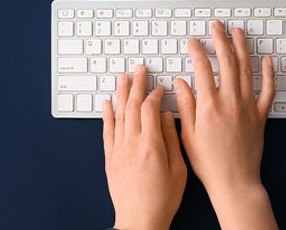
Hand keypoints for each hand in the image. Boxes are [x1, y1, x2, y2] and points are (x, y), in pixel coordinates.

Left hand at [102, 65, 186, 229]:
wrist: (139, 221)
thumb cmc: (162, 200)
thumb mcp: (178, 170)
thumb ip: (172, 140)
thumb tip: (166, 117)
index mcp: (151, 146)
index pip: (150, 109)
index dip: (155, 94)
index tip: (160, 87)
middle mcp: (131, 145)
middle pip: (132, 106)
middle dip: (136, 85)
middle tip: (139, 69)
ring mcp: (118, 151)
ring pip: (118, 115)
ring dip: (120, 93)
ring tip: (122, 77)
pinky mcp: (110, 159)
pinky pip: (106, 131)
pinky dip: (106, 115)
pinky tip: (107, 103)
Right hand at [173, 21, 277, 229]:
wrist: (235, 182)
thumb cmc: (209, 164)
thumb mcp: (187, 136)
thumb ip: (185, 106)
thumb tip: (180, 83)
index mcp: (209, 107)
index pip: (202, 69)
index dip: (196, 51)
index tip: (192, 42)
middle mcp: (230, 102)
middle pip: (227, 62)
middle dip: (220, 40)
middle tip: (216, 27)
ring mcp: (248, 107)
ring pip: (247, 70)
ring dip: (242, 48)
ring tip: (237, 33)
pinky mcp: (260, 116)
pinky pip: (268, 90)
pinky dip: (269, 73)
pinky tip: (267, 60)